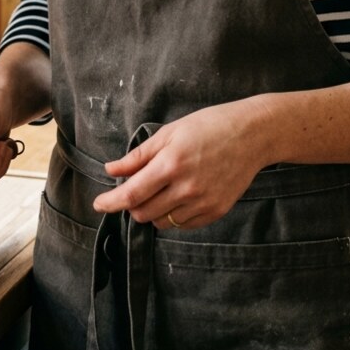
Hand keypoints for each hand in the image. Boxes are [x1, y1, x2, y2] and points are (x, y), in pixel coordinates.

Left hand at [92, 99, 266, 229]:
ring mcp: (203, 203)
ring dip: (153, 210)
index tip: (98, 204)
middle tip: (137, 187)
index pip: (131, 194)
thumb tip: (112, 169)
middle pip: (143, 213)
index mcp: (171, 164)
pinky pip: (183, 224)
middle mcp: (186, 188)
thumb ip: (139, 156)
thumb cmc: (209, 126)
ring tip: (163, 187)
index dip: (110, 202)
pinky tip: (180, 194)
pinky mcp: (216, 212)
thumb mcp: (169, 132)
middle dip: (132, 204)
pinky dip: (174, 214)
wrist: (252, 135)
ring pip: (162, 222)